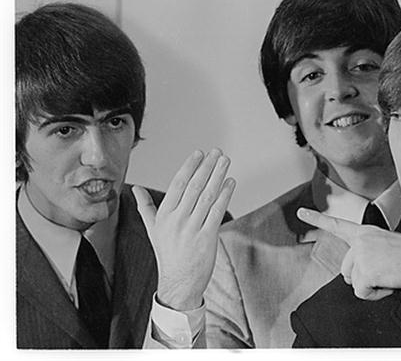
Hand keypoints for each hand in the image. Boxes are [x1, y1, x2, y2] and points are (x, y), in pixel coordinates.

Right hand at [133, 148, 235, 310]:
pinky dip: (225, 195)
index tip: (199, 153)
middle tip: (217, 152)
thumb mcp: (153, 230)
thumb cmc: (168, 254)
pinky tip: (230, 182)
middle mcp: (177, 220)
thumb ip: (145, 207)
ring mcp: (192, 229)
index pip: (178, 184)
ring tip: (225, 161)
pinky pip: (217, 211)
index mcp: (164, 216)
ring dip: (218, 176)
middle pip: (194, 187)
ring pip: (207, 196)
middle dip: (207, 166)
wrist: (179, 282)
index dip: (189, 167)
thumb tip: (135, 189)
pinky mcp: (207, 238)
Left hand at [296, 208, 400, 299]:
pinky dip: (377, 293)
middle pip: (346, 270)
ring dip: (370, 285)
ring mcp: (361, 254)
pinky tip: (390, 282)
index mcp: (364, 231)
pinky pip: (362, 293)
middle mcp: (359, 240)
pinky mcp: (366, 269)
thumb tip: (357, 275)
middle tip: (386, 270)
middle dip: (363, 277)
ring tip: (390, 274)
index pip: (336, 224)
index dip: (316, 218)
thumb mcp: (384, 246)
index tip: (300, 211)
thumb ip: (367, 253)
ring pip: (354, 282)